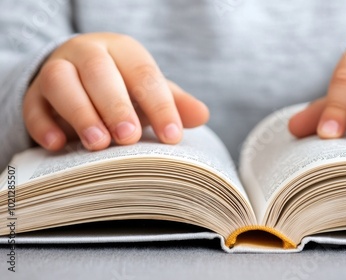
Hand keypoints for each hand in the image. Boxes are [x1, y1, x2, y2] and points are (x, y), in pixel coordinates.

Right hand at [23, 33, 208, 150]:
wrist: (79, 77)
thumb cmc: (123, 86)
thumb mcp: (149, 91)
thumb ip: (173, 102)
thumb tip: (202, 115)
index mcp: (123, 51)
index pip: (144, 75)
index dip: (159, 106)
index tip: (171, 136)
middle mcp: (89, 53)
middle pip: (100, 72)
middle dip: (116, 104)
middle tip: (128, 137)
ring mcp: (57, 70)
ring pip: (61, 81)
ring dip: (80, 113)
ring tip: (98, 144)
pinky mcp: (34, 94)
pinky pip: (33, 105)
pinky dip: (43, 125)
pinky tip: (58, 145)